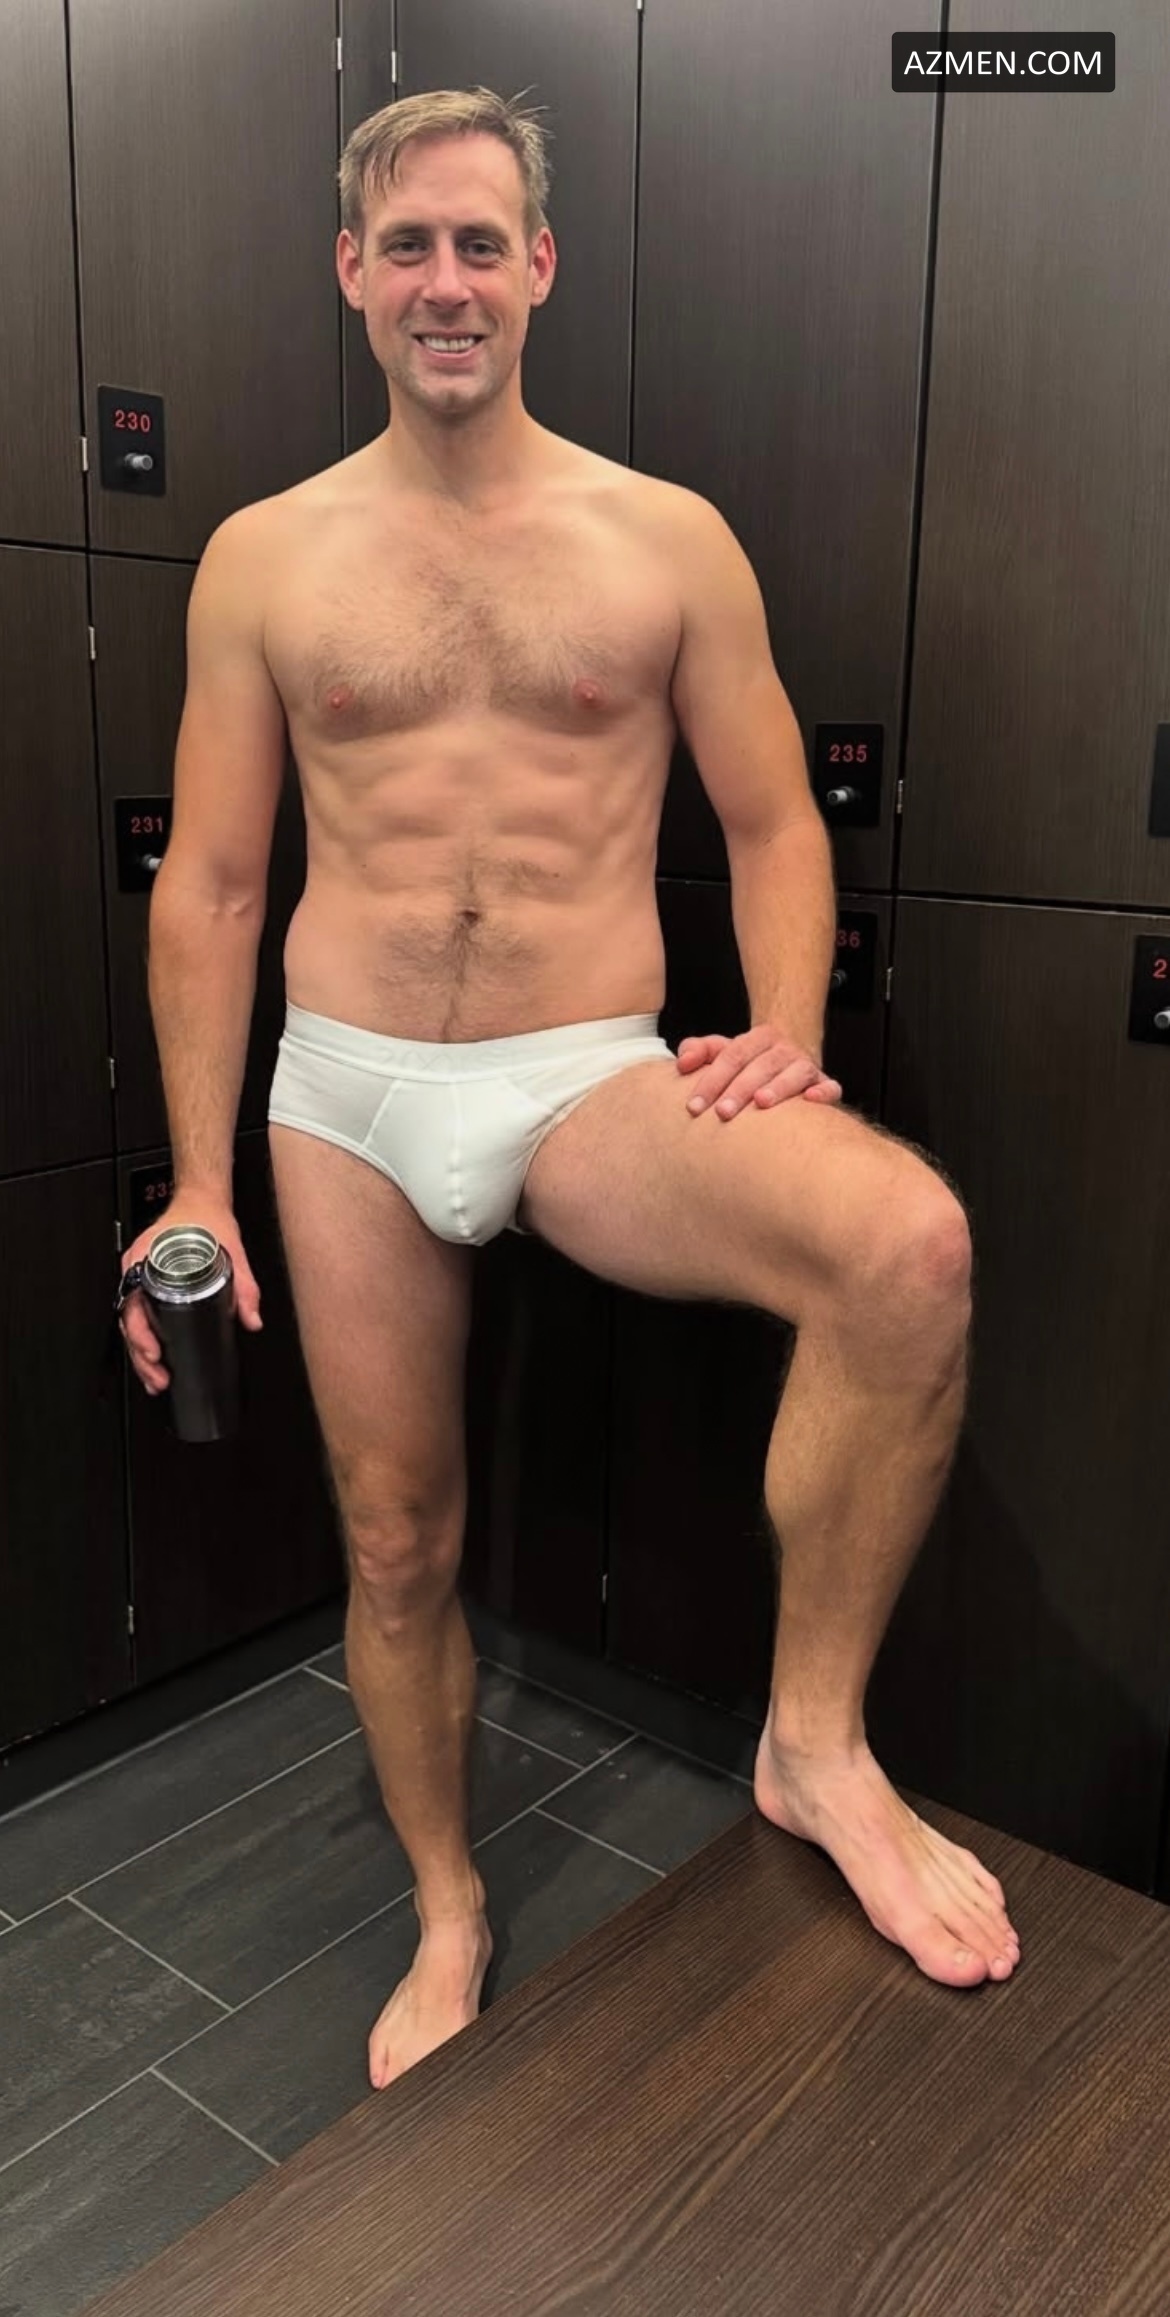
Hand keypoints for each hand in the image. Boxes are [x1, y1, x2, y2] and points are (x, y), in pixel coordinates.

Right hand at [117, 1193, 261, 1396]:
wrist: (201, 1198)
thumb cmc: (204, 1219)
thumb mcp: (231, 1252)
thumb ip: (244, 1288)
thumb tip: (252, 1319)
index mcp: (147, 1262)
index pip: (134, 1306)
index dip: (141, 1335)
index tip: (154, 1352)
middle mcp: (137, 1271)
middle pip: (129, 1322)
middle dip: (142, 1356)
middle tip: (159, 1378)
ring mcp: (138, 1277)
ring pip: (131, 1323)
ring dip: (141, 1353)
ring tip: (156, 1378)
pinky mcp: (146, 1282)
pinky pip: (138, 1313)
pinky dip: (144, 1337)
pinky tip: (154, 1357)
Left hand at [677, 1027, 841, 1118]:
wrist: (789, 1057)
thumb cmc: (750, 1062)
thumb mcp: (723, 1052)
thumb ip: (699, 1051)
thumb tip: (682, 1062)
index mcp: (757, 1038)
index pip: (731, 1055)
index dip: (711, 1079)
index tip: (694, 1105)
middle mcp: (783, 1050)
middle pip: (760, 1065)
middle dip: (739, 1089)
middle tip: (722, 1112)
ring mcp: (805, 1066)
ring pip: (794, 1072)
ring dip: (779, 1087)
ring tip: (761, 1103)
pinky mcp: (822, 1083)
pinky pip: (829, 1086)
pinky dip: (823, 1092)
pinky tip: (810, 1101)